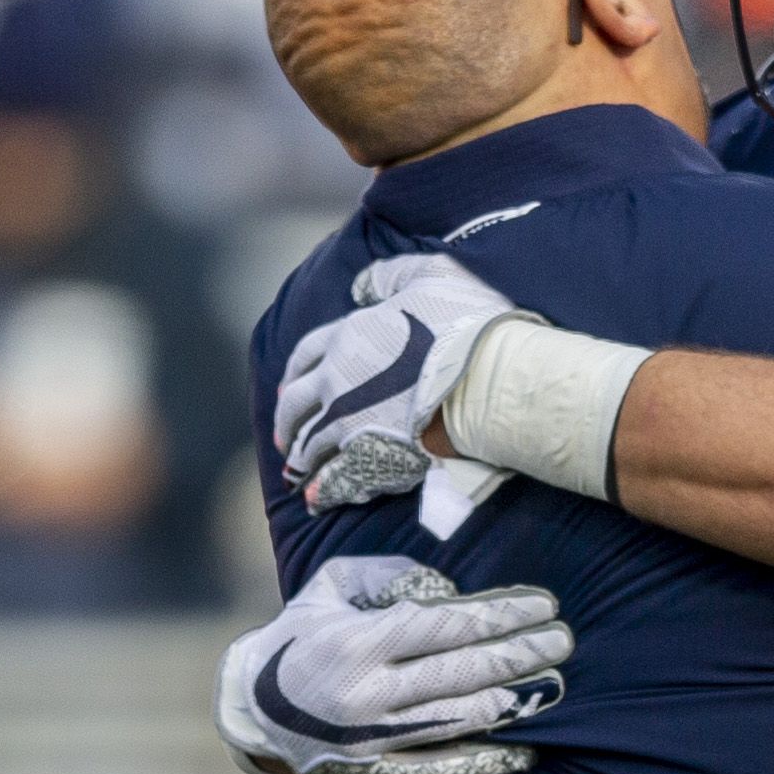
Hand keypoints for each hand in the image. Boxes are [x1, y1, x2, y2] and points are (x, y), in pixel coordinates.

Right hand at [215, 556, 571, 773]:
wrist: (250, 713)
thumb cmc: (300, 637)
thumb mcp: (329, 589)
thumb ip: (387, 575)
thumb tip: (446, 586)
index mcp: (355, 645)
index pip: (446, 628)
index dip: (501, 616)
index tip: (544, 604)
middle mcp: (367, 697)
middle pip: (463, 674)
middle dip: (520, 655)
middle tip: (564, 641)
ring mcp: (374, 741)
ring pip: (461, 719)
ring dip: (514, 700)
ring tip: (555, 681)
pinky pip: (444, 765)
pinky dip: (488, 755)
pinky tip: (525, 743)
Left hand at [275, 254, 537, 510]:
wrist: (486, 379)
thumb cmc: (465, 325)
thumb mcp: (430, 276)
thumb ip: (391, 275)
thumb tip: (361, 285)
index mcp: (348, 337)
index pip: (306, 355)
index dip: (297, 372)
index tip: (292, 386)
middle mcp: (337, 382)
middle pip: (297, 404)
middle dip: (288, 420)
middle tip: (287, 435)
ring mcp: (348, 423)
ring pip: (310, 443)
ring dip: (302, 456)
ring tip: (299, 470)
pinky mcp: (368, 457)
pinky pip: (336, 479)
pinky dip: (323, 490)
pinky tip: (317, 499)